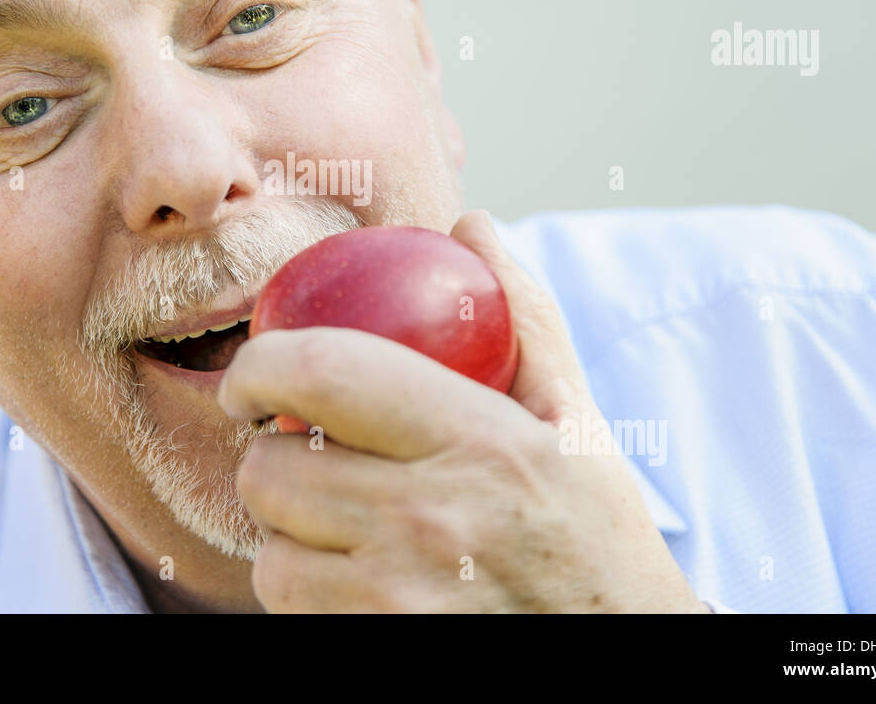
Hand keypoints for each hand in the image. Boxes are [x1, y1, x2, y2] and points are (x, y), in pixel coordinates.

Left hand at [218, 209, 707, 612]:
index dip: (259, 366)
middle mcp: (431, 520)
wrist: (624, 652)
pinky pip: (287, 608)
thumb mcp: (574, 419)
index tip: (251, 380)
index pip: (322, 372)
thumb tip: (471, 224)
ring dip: (287, 532)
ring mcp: (399, 600)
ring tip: (337, 525)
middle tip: (306, 456)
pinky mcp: (377, 648)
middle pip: (269, 470)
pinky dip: (303, 589)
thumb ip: (522, 313)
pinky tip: (352, 577)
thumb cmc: (595, 534)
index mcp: (479, 440)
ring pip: (268, 550)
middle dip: (272, 457)